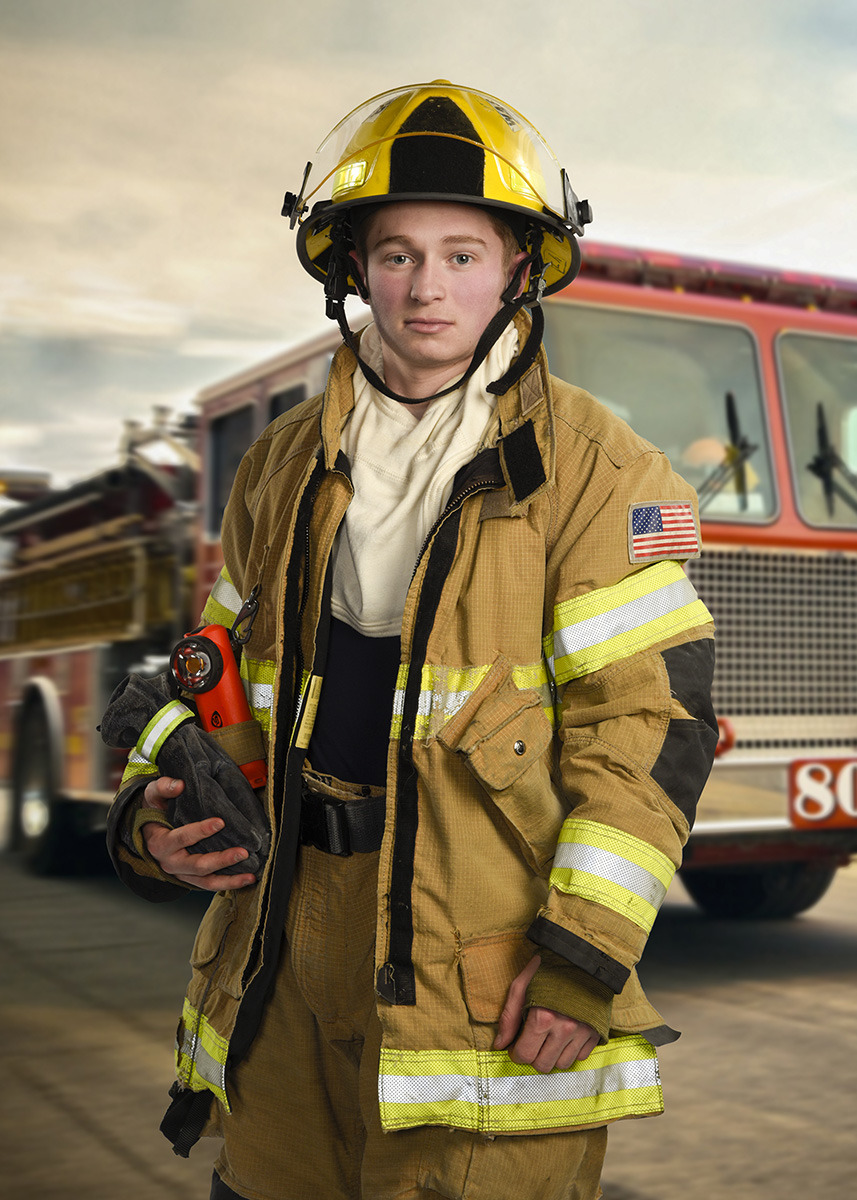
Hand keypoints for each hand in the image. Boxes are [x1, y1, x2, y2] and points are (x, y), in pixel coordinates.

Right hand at [140, 776, 256, 890]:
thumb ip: (163, 787)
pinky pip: (211, 885)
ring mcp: (182, 873)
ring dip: (229, 879)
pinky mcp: (192, 878)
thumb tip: (179, 785)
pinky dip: (229, 884)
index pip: (181, 838)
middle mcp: (170, 862)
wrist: (149, 831)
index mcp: (160, 843)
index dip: (200, 831)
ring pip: (206, 881)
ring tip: (250, 875)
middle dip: (221, 860)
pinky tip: (248, 879)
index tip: (220, 822)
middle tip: (242, 852)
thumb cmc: (154, 811)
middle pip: (197, 865)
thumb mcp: (152, 796)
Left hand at [493, 954, 599, 1072]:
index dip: (516, 1053)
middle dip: (533, 1057)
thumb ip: (508, 1018)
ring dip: (552, 1056)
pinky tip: (565, 1036)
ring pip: (562, 1065)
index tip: (516, 1046)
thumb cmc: (548, 969)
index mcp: (543, 1017)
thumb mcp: (521, 986)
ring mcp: (582, 1032)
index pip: (525, 1055)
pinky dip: (571, 1051)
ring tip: (548, 1039)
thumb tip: (500, 1045)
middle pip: (543, 1065)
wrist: (580, 957)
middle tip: (531, 1042)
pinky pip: (581, 1057)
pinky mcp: (595, 1032)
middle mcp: (564, 1028)